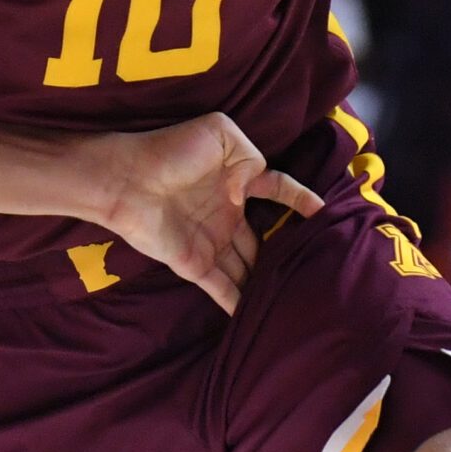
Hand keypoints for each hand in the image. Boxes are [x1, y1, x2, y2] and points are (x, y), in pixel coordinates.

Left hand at [99, 113, 324, 315]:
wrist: (126, 179)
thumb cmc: (169, 149)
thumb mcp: (219, 132)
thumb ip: (249, 153)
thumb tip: (257, 181)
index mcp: (237, 181)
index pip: (278, 189)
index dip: (300, 199)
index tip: (324, 212)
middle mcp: (228, 214)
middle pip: (264, 239)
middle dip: (285, 251)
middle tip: (315, 268)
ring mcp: (211, 241)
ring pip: (247, 267)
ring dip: (266, 281)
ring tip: (295, 297)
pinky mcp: (194, 264)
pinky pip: (223, 288)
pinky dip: (239, 304)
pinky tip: (258, 319)